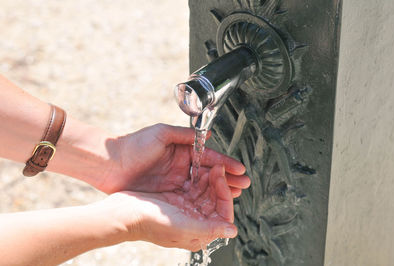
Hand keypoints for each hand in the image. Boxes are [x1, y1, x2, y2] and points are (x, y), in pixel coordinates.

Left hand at [100, 124, 249, 194]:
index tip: (240, 169)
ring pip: (202, 188)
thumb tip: (206, 134)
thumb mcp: (161, 134)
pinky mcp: (167, 196)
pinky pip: (189, 199)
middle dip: (227, 179)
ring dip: (218, 191)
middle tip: (244, 185)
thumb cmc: (133, 146)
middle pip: (209, 174)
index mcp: (182, 151)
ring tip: (235, 195)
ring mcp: (175, 182)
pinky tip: (214, 205)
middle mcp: (181, 167)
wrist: (109, 164)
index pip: (208, 157)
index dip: (225, 163)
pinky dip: (203, 202)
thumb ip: (184, 135)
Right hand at [103, 164, 237, 250]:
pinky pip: (194, 186)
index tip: (221, 178)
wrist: (123, 213)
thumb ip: (208, 229)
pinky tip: (200, 168)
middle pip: (215, 200)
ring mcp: (186, 209)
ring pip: (206, 191)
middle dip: (219, 183)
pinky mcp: (177, 198)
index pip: (222, 214)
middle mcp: (194, 221)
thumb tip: (232, 231)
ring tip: (212, 166)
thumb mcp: (182, 226)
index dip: (226, 195)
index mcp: (198, 232)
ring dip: (210, 178)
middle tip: (218, 168)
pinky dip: (199, 177)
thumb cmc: (149, 223)